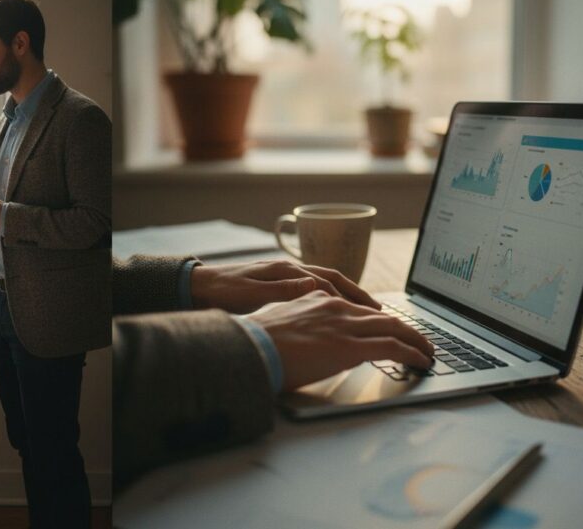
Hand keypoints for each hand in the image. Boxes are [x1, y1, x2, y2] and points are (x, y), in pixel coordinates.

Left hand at [191, 259, 379, 313]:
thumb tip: (314, 287)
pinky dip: (333, 297)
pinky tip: (340, 310)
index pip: (329, 282)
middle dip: (359, 295)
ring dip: (349, 296)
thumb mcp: (251, 292)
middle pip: (334, 279)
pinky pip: (315, 288)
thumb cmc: (223, 290)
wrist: (200, 285)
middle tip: (382, 312)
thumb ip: (283, 289)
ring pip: (327, 283)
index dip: (352, 298)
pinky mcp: (281, 283)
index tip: (373, 314)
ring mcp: (287, 275)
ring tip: (370, 312)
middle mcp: (291, 269)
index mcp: (287, 270)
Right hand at [246, 290, 433, 391]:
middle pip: (383, 315)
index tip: (390, 329)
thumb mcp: (282, 323)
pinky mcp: (351, 346)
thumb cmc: (256, 343)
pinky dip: (413, 352)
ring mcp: (345, 325)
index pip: (359, 308)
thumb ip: (303, 325)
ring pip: (394, 328)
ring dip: (416, 340)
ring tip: (428, 351)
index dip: (379, 320)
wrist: (250, 349)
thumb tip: (311, 340)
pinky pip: (393, 347)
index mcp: (318, 299)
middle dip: (407, 328)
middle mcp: (335, 307)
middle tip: (420, 340)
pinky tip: (422, 361)